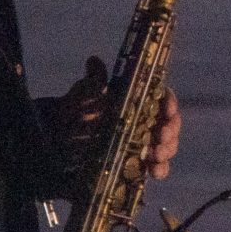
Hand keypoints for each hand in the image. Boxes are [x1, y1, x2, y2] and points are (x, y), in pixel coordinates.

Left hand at [53, 57, 178, 179]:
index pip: (163, 99)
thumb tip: (93, 61)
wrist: (60, 140)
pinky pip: (157, 168)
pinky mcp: (139, 165)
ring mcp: (144, 145)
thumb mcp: (85, 95)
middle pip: (170, 125)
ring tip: (155, 153)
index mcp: (139, 101)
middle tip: (161, 134)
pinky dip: (160, 169)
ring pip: (167, 147)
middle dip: (170, 130)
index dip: (169, 103)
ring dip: (167, 150)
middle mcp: (146, 122)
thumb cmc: (77, 112)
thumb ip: (94, 81)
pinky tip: (153, 170)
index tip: (166, 109)